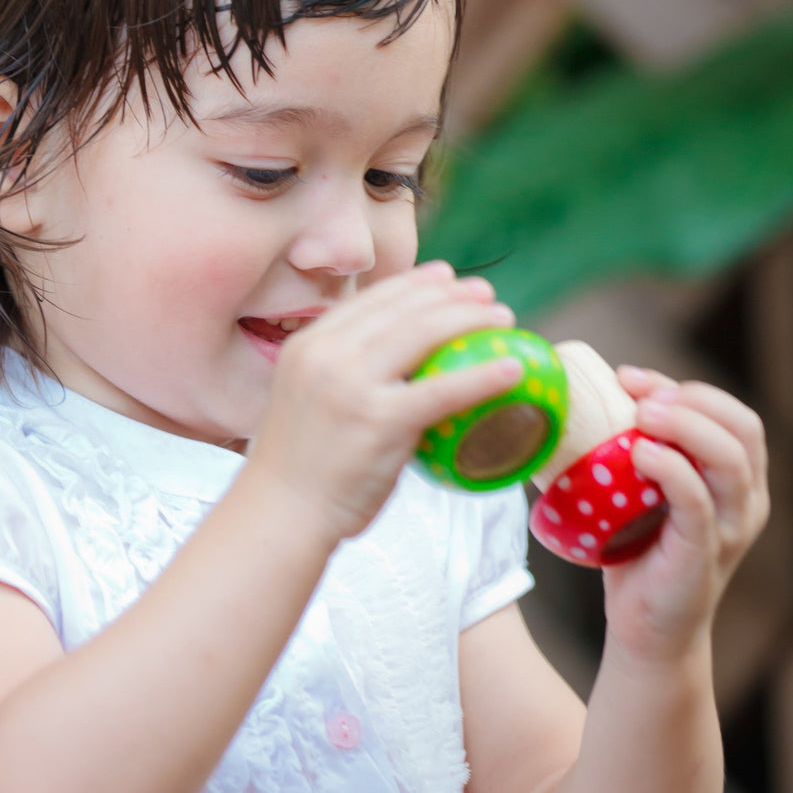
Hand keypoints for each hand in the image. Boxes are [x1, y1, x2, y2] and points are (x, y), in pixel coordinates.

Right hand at [245, 262, 520, 541]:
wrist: (280, 515)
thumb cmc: (299, 473)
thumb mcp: (307, 403)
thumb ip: (342, 379)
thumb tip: (395, 371)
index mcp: (308, 346)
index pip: (369, 300)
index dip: (413, 283)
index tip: (446, 277)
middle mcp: (327, 355)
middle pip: (402, 309)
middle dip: (451, 294)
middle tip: (486, 294)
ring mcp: (351, 385)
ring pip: (424, 334)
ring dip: (472, 320)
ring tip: (504, 320)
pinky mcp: (379, 420)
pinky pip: (443, 389)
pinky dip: (483, 375)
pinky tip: (511, 369)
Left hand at [600, 367, 769, 660]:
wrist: (645, 632)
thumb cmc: (637, 555)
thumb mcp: (642, 493)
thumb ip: (633, 452)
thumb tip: (581, 401)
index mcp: (738, 481)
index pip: (733, 415)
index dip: (688, 388)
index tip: (631, 378)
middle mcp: (746, 500)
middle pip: (743, 427)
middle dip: (691, 397)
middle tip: (637, 393)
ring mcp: (730, 528)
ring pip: (731, 458)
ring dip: (684, 424)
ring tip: (640, 415)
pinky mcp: (704, 553)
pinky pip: (697, 500)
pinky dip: (671, 469)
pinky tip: (639, 453)